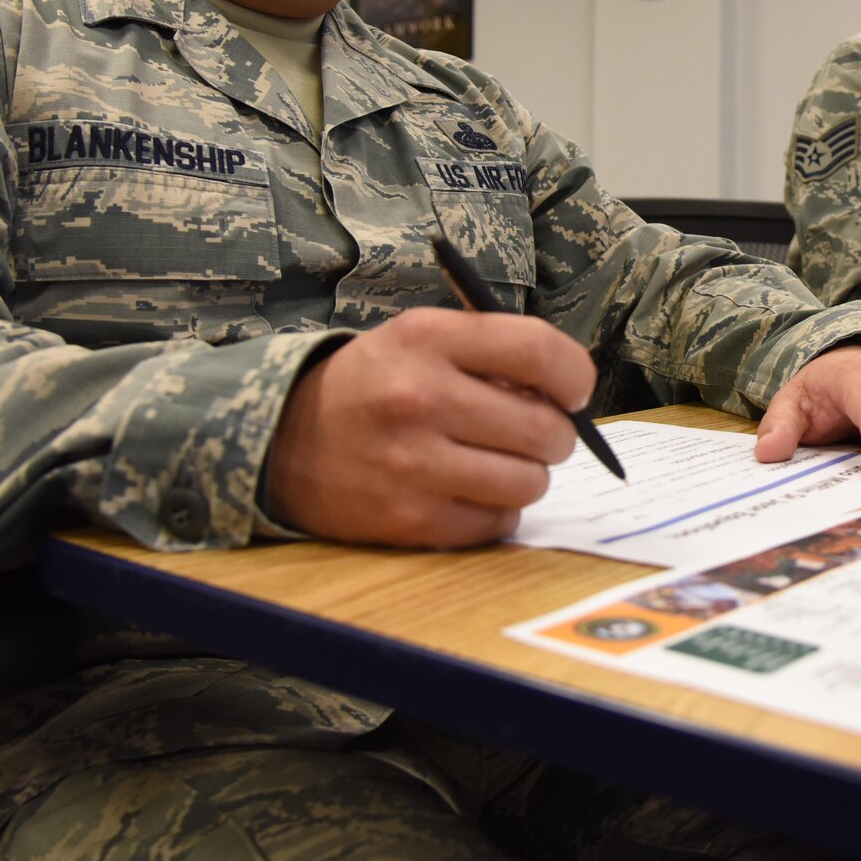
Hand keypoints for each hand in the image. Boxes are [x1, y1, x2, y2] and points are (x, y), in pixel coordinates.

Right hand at [264, 308, 592, 546]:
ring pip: (530, 482)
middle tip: (531, 433)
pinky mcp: (410, 520)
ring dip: (526, 475)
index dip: (574, 376)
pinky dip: (495, 510)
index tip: (571, 391)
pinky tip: (466, 490)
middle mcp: (420, 398)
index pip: (539, 352)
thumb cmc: (374, 385)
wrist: (286, 442)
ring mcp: (414, 465)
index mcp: (427, 339)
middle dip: (553, 434)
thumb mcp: (421, 340)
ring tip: (495, 461)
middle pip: (546, 429)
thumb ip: (493, 352)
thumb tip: (568, 394)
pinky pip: (498, 522)